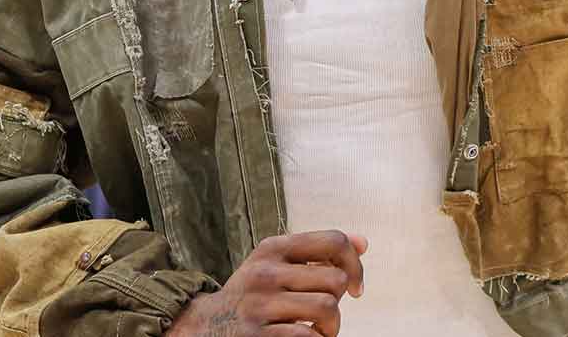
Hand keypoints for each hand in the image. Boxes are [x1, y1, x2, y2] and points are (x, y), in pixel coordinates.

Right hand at [167, 230, 367, 336]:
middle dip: (339, 302)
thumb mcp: (276, 263)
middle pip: (334, 280)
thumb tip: (363, 243)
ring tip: (318, 330)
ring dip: (331, 327)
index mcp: (272, 249)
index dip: (354, 265)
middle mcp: (264, 272)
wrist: (204, 326)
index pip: (332, 241)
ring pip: (326, 308)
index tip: (355, 287)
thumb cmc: (252, 295)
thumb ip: (317, 252)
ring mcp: (259, 305)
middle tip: (325, 314)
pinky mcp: (256, 335)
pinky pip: (307, 336)